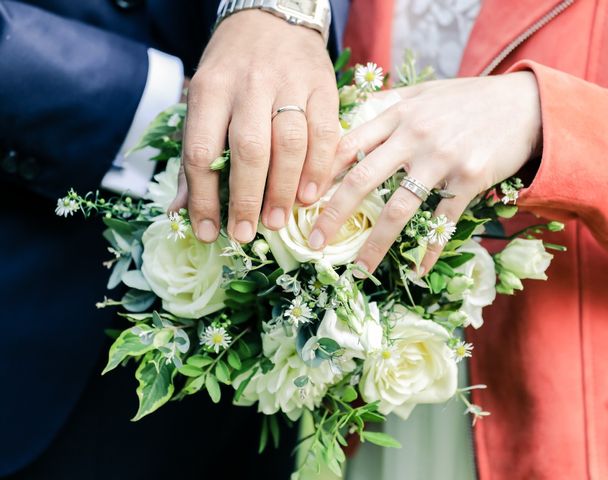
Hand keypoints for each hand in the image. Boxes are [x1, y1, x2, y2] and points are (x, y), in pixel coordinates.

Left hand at [171, 10, 339, 243]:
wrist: (271, 19)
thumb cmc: (232, 70)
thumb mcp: (203, 101)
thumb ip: (194, 156)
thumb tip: (179, 212)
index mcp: (210, 90)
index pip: (202, 151)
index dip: (204, 198)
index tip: (209, 232)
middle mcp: (248, 85)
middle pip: (249, 149)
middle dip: (247, 198)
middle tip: (246, 233)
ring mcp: (288, 84)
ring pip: (289, 144)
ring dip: (284, 189)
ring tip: (278, 222)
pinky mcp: (321, 86)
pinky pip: (323, 133)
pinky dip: (318, 168)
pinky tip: (310, 195)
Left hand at [309, 72, 541, 275]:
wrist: (523, 104)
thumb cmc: (468, 100)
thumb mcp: (423, 93)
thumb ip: (388, 105)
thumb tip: (352, 116)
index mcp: (397, 114)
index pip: (347, 145)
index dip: (321, 174)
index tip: (300, 200)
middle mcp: (414, 136)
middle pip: (362, 179)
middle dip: (333, 215)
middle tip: (313, 243)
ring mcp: (442, 158)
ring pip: (398, 208)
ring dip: (375, 244)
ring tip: (360, 269)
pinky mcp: (469, 178)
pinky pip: (443, 220)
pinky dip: (429, 248)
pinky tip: (417, 269)